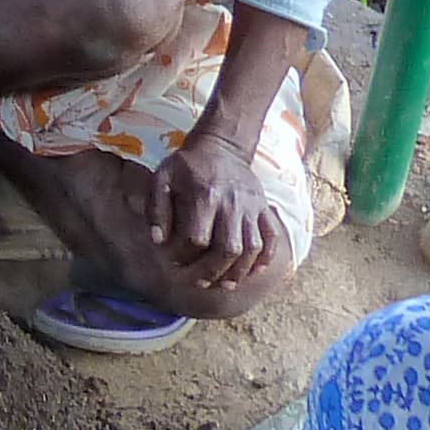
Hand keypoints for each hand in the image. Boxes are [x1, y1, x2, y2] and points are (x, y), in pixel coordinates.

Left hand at [151, 130, 282, 284]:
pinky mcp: (264, 208)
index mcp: (204, 196)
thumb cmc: (186, 165)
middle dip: (213, 272)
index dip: (184, 256)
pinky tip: (253, 271)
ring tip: (225, 284)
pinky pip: (271, 237)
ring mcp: (252, 207)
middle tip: (200, 283)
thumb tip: (157, 240)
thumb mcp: (162, 178)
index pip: (197, 238)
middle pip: (228, 249)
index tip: (174, 263)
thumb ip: (157, 209)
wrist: (221, 145)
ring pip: (252, 248)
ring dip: (240, 271)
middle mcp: (231, 204)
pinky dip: (266, 258)